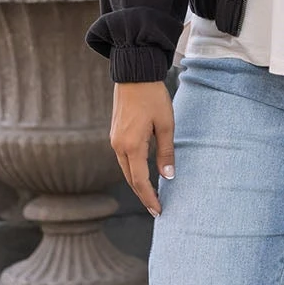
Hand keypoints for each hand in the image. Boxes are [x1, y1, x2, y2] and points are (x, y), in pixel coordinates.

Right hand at [110, 81, 173, 216]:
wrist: (134, 74)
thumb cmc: (153, 97)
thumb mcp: (165, 125)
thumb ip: (166, 152)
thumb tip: (168, 176)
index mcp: (132, 146)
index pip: (140, 181)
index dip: (149, 198)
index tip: (158, 211)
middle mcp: (119, 146)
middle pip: (130, 179)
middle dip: (143, 195)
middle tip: (156, 209)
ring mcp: (115, 140)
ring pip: (126, 170)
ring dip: (138, 184)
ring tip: (151, 195)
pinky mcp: (115, 134)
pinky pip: (124, 159)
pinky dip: (133, 171)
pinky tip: (143, 174)